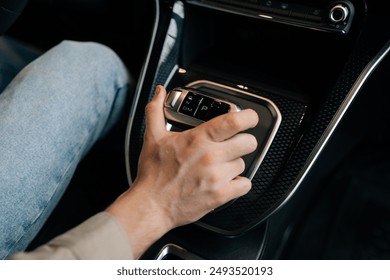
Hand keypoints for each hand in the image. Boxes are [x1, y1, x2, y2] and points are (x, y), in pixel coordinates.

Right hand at [106, 85, 258, 257]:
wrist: (152, 205)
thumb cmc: (154, 175)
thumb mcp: (152, 138)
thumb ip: (156, 111)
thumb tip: (159, 92)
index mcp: (198, 139)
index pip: (234, 121)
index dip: (249, 117)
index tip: (249, 118)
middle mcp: (211, 156)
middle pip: (248, 142)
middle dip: (244, 141)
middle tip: (234, 144)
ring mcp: (217, 177)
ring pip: (244, 164)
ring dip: (234, 164)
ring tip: (218, 167)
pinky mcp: (220, 195)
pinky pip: (245, 185)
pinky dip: (238, 184)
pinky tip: (225, 181)